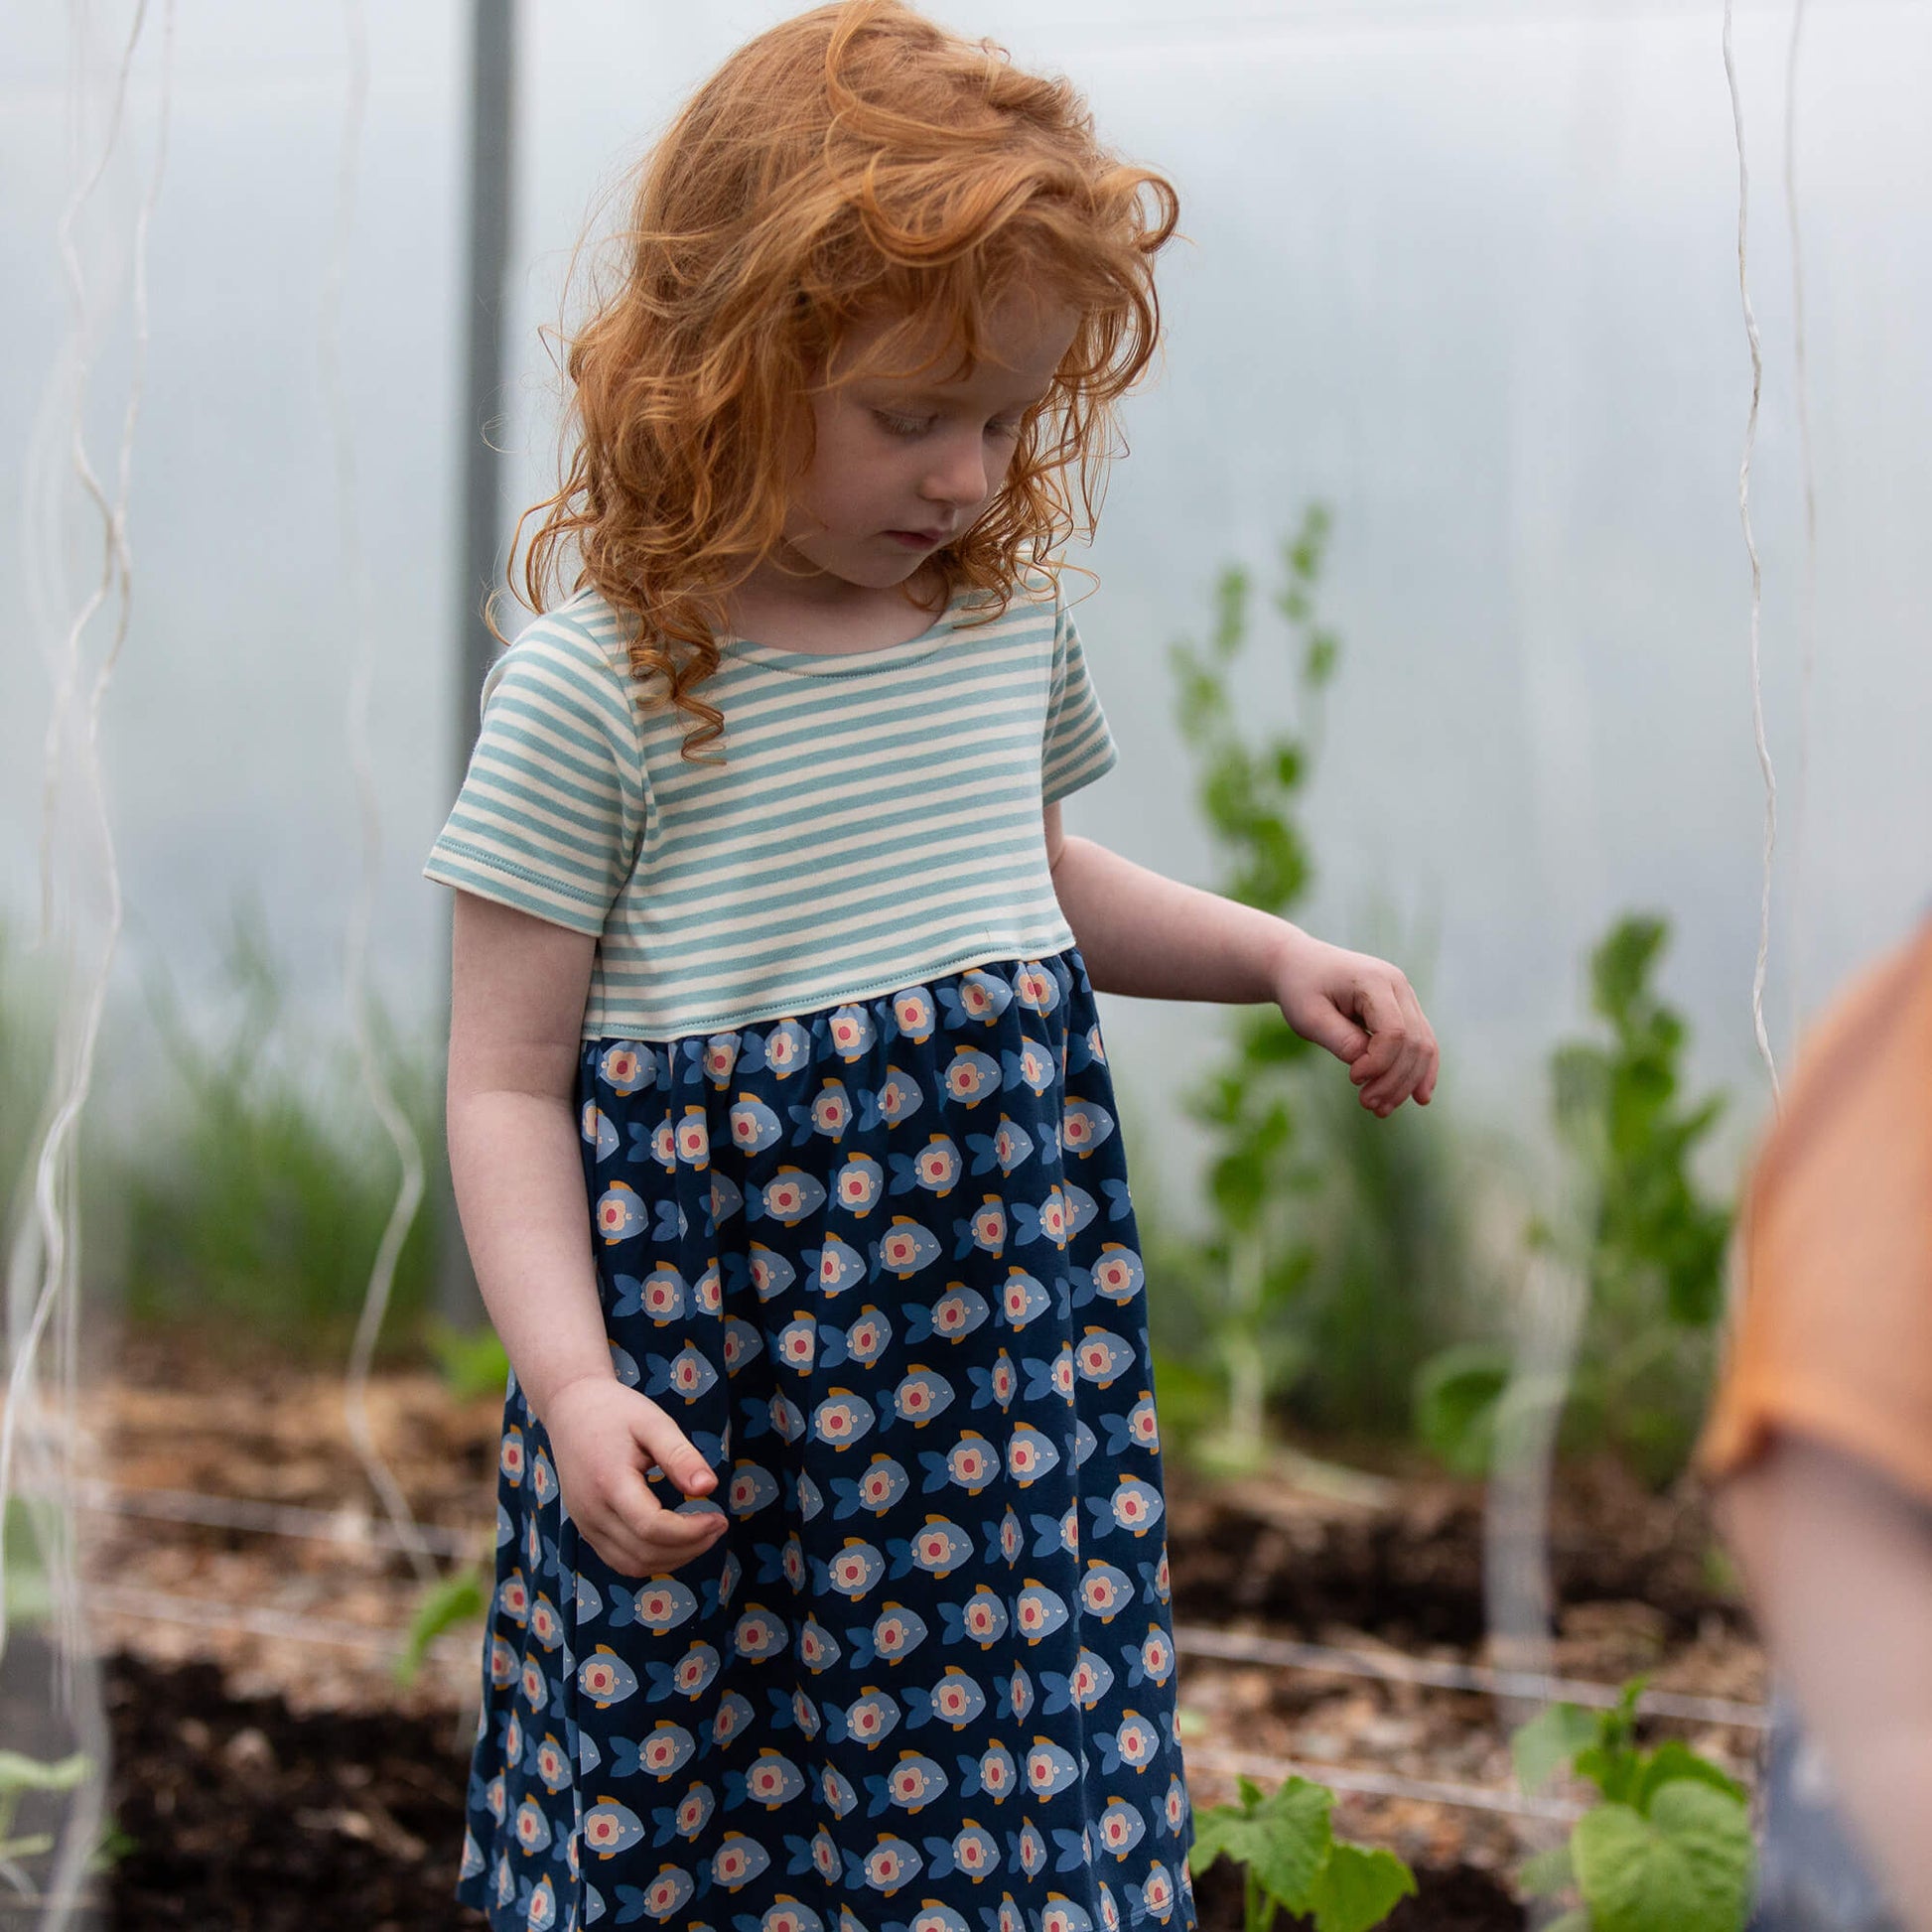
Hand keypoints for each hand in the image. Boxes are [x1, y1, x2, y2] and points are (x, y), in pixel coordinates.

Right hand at [540, 1374, 725, 1576]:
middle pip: (644, 1553)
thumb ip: (680, 1456)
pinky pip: (620, 1561)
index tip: (718, 1518)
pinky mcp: (585, 1529)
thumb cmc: (615, 1411)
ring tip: (702, 1535)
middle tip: (718, 1525)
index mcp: (609, 1483)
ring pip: (632, 1565)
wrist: (571, 1409)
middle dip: (690, 1547)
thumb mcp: (653, 1423)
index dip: (691, 1532)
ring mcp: (585, 1525)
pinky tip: (675, 1541)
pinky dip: (652, 1559)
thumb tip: (709, 1487)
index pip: (652, 1528)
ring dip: (673, 1559)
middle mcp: (592, 1512)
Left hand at [1273, 932, 1439, 1116]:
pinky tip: (1418, 1097)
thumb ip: (1339, 1039)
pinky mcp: (1405, 1008)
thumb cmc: (1301, 989)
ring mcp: (1405, 995)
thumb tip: (1366, 1065)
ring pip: (1423, 1045)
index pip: (1394, 1032)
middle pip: (1413, 1042)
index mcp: (1374, 980)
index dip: (1378, 1063)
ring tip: (1380, 1108)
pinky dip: (1420, 1070)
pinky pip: (1422, 1042)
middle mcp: (1398, 984)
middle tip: (1367, 1104)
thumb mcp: (1308, 1016)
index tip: (1352, 1078)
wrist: (1301, 965)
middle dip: (1394, 1080)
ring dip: (1406, 1082)